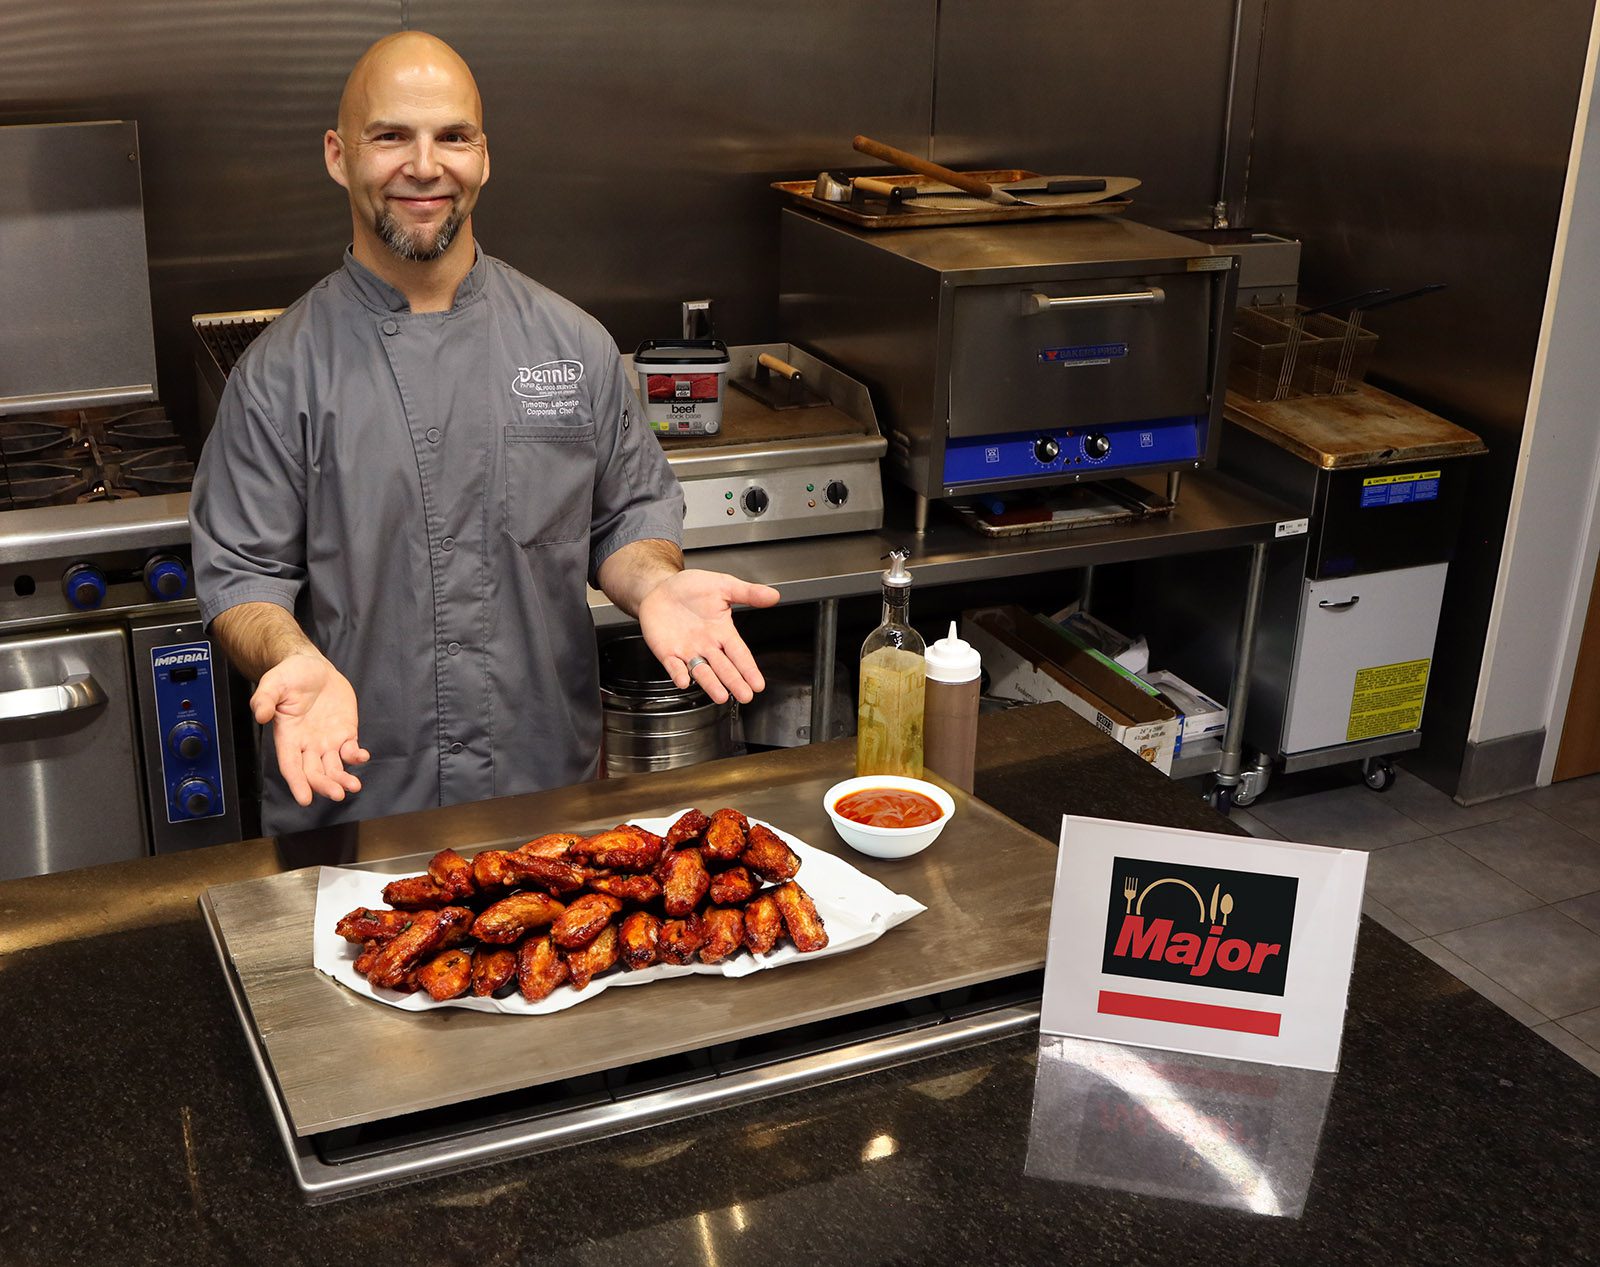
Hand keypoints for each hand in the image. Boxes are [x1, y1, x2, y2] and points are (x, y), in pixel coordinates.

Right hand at [251, 652, 370, 807]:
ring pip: (335, 768)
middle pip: (315, 773)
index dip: (297, 783)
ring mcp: (327, 741)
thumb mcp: (273, 683)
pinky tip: (362, 757)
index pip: (291, 766)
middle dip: (325, 785)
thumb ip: (264, 699)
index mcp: (287, 737)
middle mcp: (307, 745)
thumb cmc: (289, 676)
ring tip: (353, 787)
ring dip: (343, 779)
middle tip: (337, 794)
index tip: (304, 799)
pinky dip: (356, 756)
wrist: (312, 666)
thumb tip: (260, 715)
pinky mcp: (345, 732)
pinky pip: (351, 750)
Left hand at [637, 570, 779, 703]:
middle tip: (746, 696)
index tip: (758, 684)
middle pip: (724, 668)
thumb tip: (773, 595)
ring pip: (702, 672)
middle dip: (735, 682)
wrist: (661, 588)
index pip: (739, 653)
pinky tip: (684, 681)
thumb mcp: (723, 585)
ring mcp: (687, 651)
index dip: (749, 669)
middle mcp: (707, 646)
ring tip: (721, 696)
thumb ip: (747, 592)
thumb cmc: (691, 588)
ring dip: (711, 684)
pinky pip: (674, 666)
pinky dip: (679, 674)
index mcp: (722, 631)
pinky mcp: (667, 652)